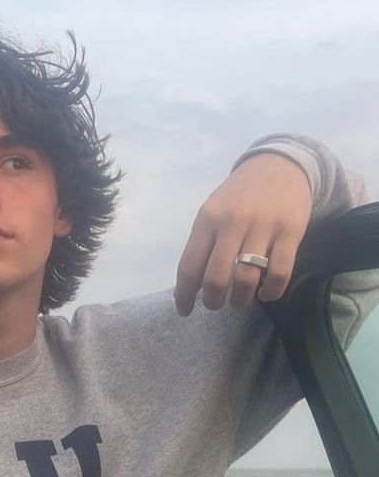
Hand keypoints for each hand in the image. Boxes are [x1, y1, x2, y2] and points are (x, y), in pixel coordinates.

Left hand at [173, 153, 312, 316]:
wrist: (280, 165)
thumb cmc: (240, 195)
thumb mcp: (213, 211)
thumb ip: (202, 244)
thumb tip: (190, 285)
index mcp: (207, 219)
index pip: (189, 265)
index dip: (184, 294)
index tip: (184, 310)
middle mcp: (232, 223)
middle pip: (216, 277)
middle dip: (213, 301)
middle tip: (216, 305)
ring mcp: (262, 227)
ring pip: (246, 278)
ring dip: (240, 300)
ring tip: (239, 301)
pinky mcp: (290, 232)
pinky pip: (279, 273)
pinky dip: (271, 291)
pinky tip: (265, 294)